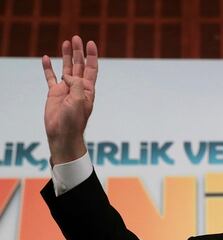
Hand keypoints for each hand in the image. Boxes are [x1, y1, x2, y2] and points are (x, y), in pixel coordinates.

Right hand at [42, 35, 97, 164]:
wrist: (63, 133)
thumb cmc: (74, 120)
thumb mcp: (79, 101)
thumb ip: (76, 85)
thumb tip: (67, 75)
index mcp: (87, 89)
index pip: (91, 68)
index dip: (91, 55)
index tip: (91, 43)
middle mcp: (77, 87)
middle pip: (78, 65)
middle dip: (78, 52)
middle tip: (76, 38)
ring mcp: (65, 89)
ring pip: (65, 68)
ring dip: (66, 55)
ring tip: (66, 42)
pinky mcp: (54, 93)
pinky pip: (50, 77)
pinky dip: (48, 68)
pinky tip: (46, 58)